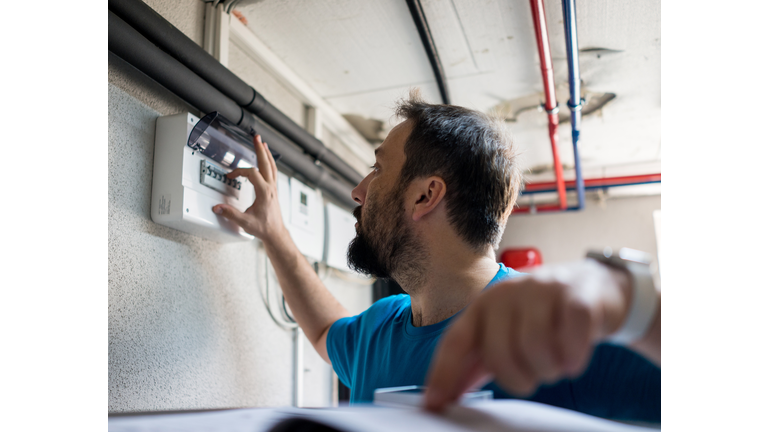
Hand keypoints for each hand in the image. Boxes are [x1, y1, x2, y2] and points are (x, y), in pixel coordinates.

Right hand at [212, 135, 286, 243]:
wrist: (275, 233)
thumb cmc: (264, 228)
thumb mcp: (245, 222)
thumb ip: (231, 214)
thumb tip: (217, 208)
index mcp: (264, 192)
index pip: (252, 174)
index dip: (240, 171)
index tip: (231, 176)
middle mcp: (271, 188)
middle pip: (266, 163)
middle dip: (260, 149)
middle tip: (256, 137)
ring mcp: (274, 189)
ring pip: (272, 166)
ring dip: (266, 154)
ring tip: (263, 143)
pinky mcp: (274, 191)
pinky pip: (273, 172)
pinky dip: (270, 163)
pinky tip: (267, 160)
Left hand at [423, 259, 630, 411]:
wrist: (596, 285)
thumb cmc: (545, 316)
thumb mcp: (507, 333)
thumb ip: (478, 361)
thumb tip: (445, 395)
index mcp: (484, 305)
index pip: (456, 341)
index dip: (443, 373)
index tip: (435, 405)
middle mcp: (507, 292)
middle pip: (498, 351)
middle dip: (517, 378)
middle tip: (534, 378)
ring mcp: (542, 288)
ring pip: (534, 344)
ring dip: (548, 368)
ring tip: (556, 365)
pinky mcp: (578, 292)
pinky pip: (571, 333)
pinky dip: (573, 356)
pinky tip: (574, 361)